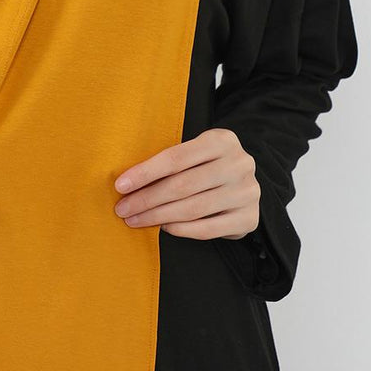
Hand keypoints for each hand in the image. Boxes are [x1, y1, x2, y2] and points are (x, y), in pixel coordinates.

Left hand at [112, 127, 259, 240]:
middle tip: (123, 209)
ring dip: (158, 216)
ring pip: (193, 208)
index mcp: (222, 140)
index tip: (120, 185)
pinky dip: (181, 230)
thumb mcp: (195, 153)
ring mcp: (247, 192)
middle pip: (183, 185)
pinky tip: (163, 228)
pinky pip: (208, 228)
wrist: (243, 184)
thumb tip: (127, 181)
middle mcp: (239, 164)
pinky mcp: (249, 218)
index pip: (177, 157)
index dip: (146, 172)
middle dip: (147, 199)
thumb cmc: (206, 166)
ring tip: (135, 220)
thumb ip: (171, 161)